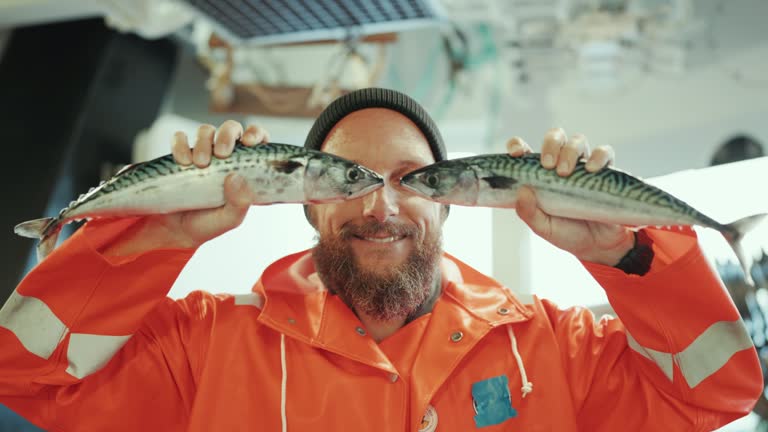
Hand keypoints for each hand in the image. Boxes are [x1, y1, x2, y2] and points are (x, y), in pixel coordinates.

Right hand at [103, 120, 269, 255]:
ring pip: (206, 130)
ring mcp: (202, 154)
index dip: (256, 133)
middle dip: (227, 134)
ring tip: (199, 164)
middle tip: (221, 153)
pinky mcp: (180, 156)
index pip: (257, 139)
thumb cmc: (209, 223)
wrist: (176, 232)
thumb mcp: (230, 219)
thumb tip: (236, 177)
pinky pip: (179, 138)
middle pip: (231, 128)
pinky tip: (182, 161)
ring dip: (203, 142)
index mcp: (244, 167)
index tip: (248, 142)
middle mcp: (225, 157)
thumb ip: (240, 203)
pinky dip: (179, 144)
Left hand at [506, 128, 634, 265]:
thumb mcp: (543, 227)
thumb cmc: (566, 232)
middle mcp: (560, 164)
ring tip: (566, 172)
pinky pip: (605, 153)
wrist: (597, 246)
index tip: (517, 154)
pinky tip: (592, 170)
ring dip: (570, 151)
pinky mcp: (605, 171)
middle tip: (548, 164)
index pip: (525, 150)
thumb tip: (523, 190)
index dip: (517, 145)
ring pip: (578, 141)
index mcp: (539, 174)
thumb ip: (529, 212)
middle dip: (550, 145)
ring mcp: (583, 166)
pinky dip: (598, 157)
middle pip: (555, 137)